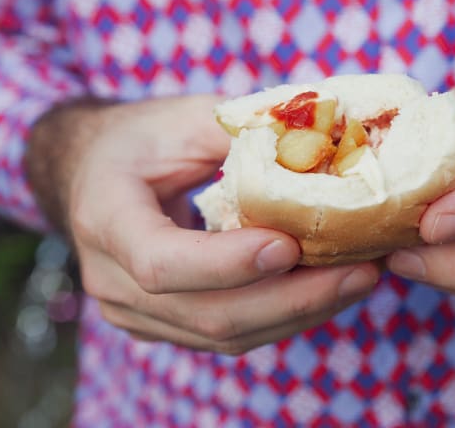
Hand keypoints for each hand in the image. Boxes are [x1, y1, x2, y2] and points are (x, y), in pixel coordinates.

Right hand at [25, 96, 378, 353]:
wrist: (95, 171)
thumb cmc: (142, 138)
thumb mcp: (185, 119)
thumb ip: (242, 136)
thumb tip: (321, 151)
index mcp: (106, 217)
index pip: (162, 263)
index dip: (228, 263)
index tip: (290, 245)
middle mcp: (112, 279)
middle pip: (207, 314)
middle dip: (293, 299)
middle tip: (359, 271)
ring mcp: (135, 311)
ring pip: (225, 334)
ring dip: (300, 313)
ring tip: (358, 280)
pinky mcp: (163, 323)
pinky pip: (228, 333)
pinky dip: (282, 316)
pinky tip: (327, 290)